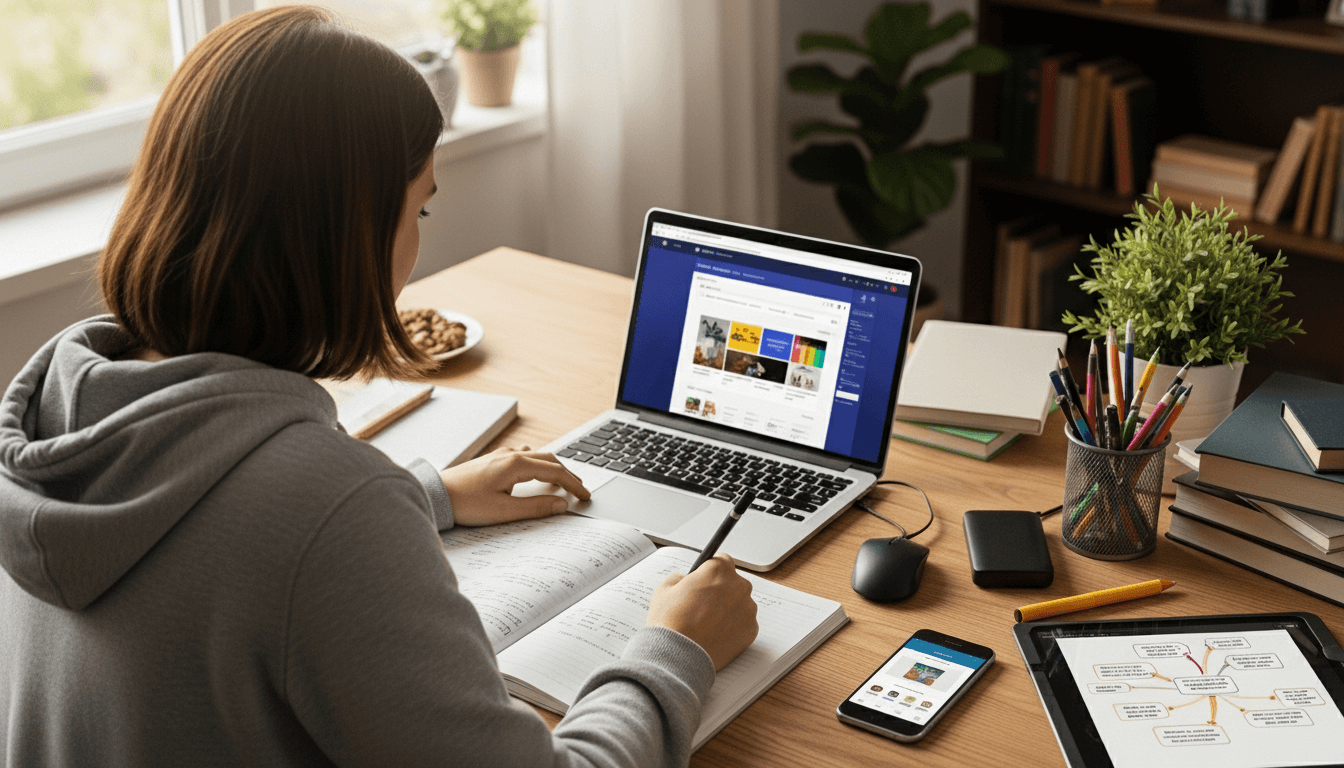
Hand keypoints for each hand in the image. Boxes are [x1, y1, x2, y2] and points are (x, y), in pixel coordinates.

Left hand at [439, 446, 589, 526]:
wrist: (436, 494)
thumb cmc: (466, 504)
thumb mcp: (504, 511)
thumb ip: (536, 507)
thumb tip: (561, 505)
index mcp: (516, 465)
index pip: (555, 472)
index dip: (574, 484)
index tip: (585, 496)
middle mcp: (510, 455)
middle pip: (549, 460)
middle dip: (568, 474)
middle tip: (580, 489)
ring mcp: (501, 455)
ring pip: (537, 456)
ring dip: (553, 467)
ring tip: (562, 482)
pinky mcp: (492, 460)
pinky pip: (523, 456)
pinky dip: (536, 464)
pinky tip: (533, 473)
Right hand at [646, 554, 757, 670]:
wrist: (679, 655)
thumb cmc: (670, 621)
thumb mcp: (664, 589)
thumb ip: (678, 578)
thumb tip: (684, 579)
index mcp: (719, 569)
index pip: (720, 561)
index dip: (710, 571)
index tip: (704, 581)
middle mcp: (739, 585)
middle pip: (732, 583)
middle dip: (720, 591)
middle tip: (702, 606)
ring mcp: (748, 609)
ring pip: (740, 604)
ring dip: (728, 610)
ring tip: (707, 624)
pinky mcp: (752, 630)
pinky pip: (743, 624)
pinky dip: (733, 628)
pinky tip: (715, 635)